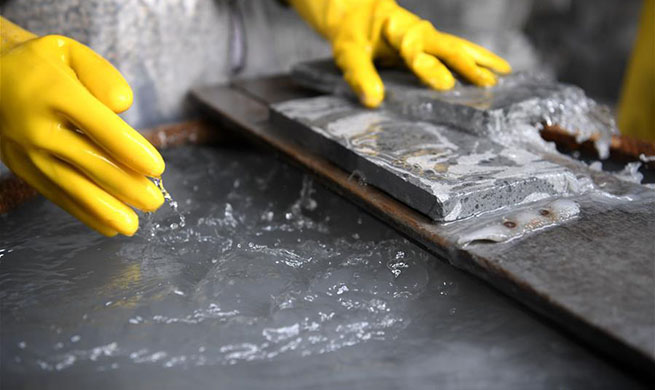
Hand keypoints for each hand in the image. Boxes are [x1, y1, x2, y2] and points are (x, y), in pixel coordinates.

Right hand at [0, 17, 164, 235]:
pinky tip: (108, 226)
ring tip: (133, 224)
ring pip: (72, 187)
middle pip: (90, 162)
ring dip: (105, 209)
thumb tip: (122, 105)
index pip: (100, 127)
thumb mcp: (71, 52)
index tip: (157, 169)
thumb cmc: (43, 65)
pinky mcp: (23, 169)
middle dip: (126, 186)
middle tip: (155, 201)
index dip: (131, 150)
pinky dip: (83, 213)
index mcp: (55, 93)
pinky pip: (57, 195)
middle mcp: (38, 127)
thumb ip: (101, 75)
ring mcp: (27, 152)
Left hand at [290, 0, 511, 107]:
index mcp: (397, 30)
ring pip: (456, 46)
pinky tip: (488, 72)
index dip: (428, 66)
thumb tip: (374, 101)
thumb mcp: (348, 51)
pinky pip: (453, 52)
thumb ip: (359, 74)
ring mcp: (425, 38)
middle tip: (488, 83)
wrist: (353, 11)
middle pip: (447, 45)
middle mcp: (417, 32)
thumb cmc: (350, 32)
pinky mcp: (427, 45)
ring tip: (504, 73)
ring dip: (479, 59)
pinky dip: (472, 60)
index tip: (445, 86)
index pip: (416, 48)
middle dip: (467, 63)